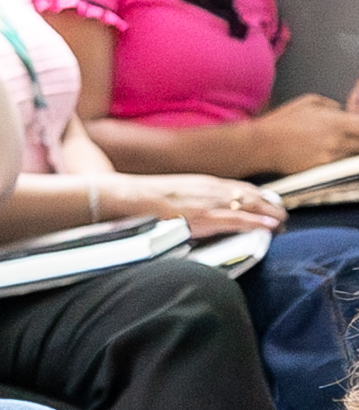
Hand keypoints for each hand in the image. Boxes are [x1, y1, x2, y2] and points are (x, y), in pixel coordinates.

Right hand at [108, 173, 283, 237]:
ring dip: (270, 213)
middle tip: (282, 215)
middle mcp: (211, 188)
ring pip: (251, 204)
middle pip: (250, 194)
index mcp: (203, 183)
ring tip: (282, 222)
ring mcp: (209, 201)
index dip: (258, 196)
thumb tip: (192, 210)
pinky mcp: (205, 215)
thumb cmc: (143, 198)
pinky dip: (258, 222)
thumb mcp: (171, 192)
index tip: (269, 203)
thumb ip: (188, 199)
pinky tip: (271, 226)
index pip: (239, 187)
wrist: (127, 196)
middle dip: (269, 205)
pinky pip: (238, 218)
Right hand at [250, 94, 358, 174]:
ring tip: (327, 144)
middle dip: (356, 140)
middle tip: (344, 137)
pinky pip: (336, 165)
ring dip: (345, 150)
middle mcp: (336, 140)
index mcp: (335, 121)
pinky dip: (333, 160)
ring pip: (350, 155)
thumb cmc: (280, 121)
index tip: (356, 128)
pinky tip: (318, 153)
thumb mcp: (305, 102)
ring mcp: (329, 156)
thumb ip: (329, 104)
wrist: (260, 146)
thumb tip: (341, 109)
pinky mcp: (321, 169)